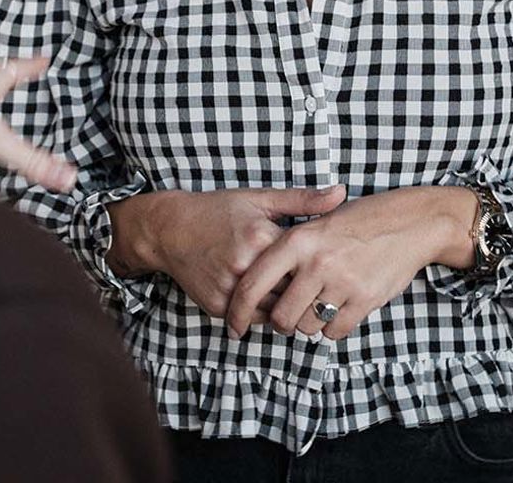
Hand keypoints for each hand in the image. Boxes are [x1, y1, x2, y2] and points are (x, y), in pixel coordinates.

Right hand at [109, 185, 347, 320]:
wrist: (170, 229)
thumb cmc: (218, 211)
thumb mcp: (259, 199)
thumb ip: (303, 200)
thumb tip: (342, 193)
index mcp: (260, 237)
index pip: (306, 265)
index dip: (317, 268)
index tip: (324, 265)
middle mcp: (244, 265)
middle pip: (291, 292)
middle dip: (303, 290)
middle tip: (312, 286)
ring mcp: (228, 288)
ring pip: (273, 311)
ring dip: (284, 306)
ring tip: (292, 295)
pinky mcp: (217, 305)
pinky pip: (251, 320)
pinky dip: (262, 313)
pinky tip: (266, 299)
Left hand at [225, 186, 475, 341]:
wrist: (411, 223)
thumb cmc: (361, 220)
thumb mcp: (318, 221)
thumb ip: (290, 247)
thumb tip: (260, 280)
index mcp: (298, 240)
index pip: (253, 285)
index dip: (237, 311)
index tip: (233, 326)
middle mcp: (316, 263)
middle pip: (280, 316)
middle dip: (279, 322)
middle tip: (285, 317)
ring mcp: (342, 282)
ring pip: (307, 327)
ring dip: (307, 325)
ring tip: (315, 307)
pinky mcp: (365, 300)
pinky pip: (335, 331)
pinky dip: (332, 328)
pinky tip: (336, 311)